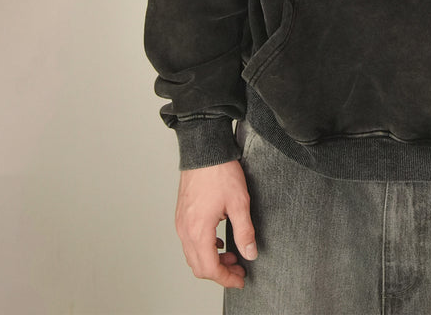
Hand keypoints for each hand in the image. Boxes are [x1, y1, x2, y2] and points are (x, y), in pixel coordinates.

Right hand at [174, 160, 256, 289]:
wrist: (204, 150)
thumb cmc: (220, 172)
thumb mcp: (239, 203)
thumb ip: (244, 231)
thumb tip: (250, 253)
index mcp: (198, 231)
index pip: (210, 268)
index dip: (226, 278)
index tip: (240, 279)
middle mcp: (185, 230)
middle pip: (199, 266)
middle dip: (219, 272)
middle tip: (238, 269)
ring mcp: (180, 223)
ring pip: (193, 255)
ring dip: (211, 260)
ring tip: (231, 255)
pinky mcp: (181, 215)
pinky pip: (189, 241)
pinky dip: (204, 248)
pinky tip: (219, 241)